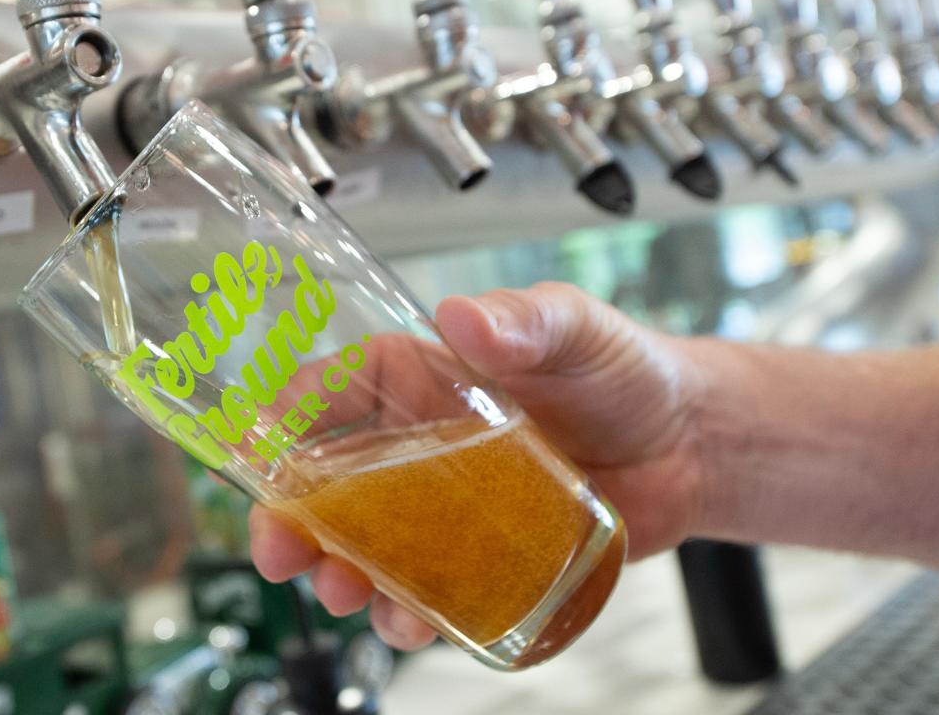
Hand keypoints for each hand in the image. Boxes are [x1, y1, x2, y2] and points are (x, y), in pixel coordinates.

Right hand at [248, 282, 705, 649]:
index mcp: (425, 377)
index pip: (335, 387)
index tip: (254, 446)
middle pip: (331, 481)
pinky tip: (414, 620)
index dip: (286, 414)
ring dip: (342, 574)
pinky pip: (427, 590)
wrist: (685, 444)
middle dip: (293, 518)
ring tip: (345, 593)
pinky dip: (411, 613)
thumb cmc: (621, 370)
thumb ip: (525, 318)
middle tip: (278, 549)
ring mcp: (447, 505)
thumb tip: (468, 319)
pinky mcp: (480, 555)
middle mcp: (422, 442)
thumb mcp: (575, 326)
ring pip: (368, 545)